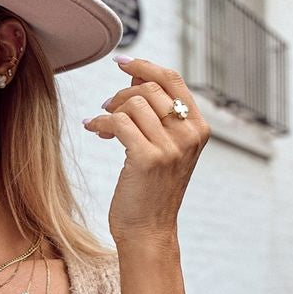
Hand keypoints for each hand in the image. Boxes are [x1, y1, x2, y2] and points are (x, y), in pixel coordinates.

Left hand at [83, 56, 210, 244]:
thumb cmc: (151, 191)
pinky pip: (119, 122)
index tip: (122, 62)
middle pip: (150, 88)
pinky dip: (101, 123)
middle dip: (122, 93)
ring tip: (102, 124)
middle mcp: (190, 135)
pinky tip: (94, 129)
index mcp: (199, 129)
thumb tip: (136, 76)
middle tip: (107, 108)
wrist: (148, 231)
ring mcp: (171, 147)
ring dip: (110, 109)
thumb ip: (158, 116)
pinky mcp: (148, 158)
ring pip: (133, 103)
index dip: (146, 66)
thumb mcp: (165, 149)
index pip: (174, 80)